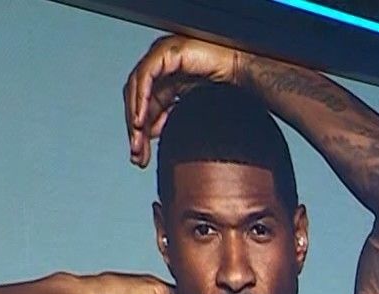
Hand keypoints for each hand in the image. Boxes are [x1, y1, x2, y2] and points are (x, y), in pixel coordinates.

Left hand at [123, 35, 247, 167]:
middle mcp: (162, 68)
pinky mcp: (165, 52)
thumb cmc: (229, 91)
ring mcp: (162, 57)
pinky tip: (141, 120)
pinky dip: (140, 99)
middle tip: (136, 153)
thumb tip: (152, 134)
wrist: (244, 74)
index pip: (146, 108)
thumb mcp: (194, 113)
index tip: (140, 156)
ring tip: (138, 139)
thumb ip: (173, 121)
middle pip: (138, 99)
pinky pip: (145, 77)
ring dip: (134, 116)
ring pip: (136, 88)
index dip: (141, 132)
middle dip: (135, 129)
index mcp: (168, 82)